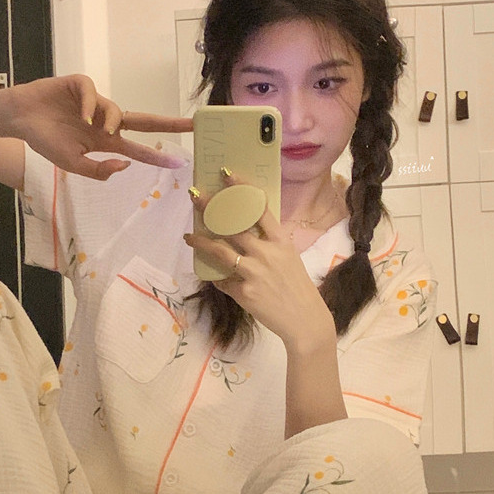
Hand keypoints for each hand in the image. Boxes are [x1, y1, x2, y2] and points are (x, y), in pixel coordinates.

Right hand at [10, 75, 192, 179]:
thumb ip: (98, 170)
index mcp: (105, 142)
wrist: (18, 119)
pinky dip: (91, 104)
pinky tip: (81, 114)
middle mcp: (104, 122)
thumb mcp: (72, 164)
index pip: (137, 150)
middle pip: (143, 122)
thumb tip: (126, 166)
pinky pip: (93, 93)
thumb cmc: (44, 141)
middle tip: (191, 124)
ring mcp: (94, 103)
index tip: (178, 164)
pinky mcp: (79, 85)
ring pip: (116, 110)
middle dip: (168, 123)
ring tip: (97, 130)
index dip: (156, 157)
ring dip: (112, 121)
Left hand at [185, 173, 335, 352]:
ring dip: (201, 242)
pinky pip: (223, 281)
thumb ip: (268, 244)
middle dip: (211, 208)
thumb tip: (242, 232)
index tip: (226, 174)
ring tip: (189, 236)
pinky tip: (212, 276)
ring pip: (220, 251)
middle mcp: (266, 253)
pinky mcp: (245, 293)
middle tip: (195, 196)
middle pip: (233, 225)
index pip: (259, 208)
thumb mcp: (289, 258)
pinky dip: (217, 278)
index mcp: (280, 241)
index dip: (241, 188)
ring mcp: (254, 273)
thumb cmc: (296, 286)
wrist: (305, 320)